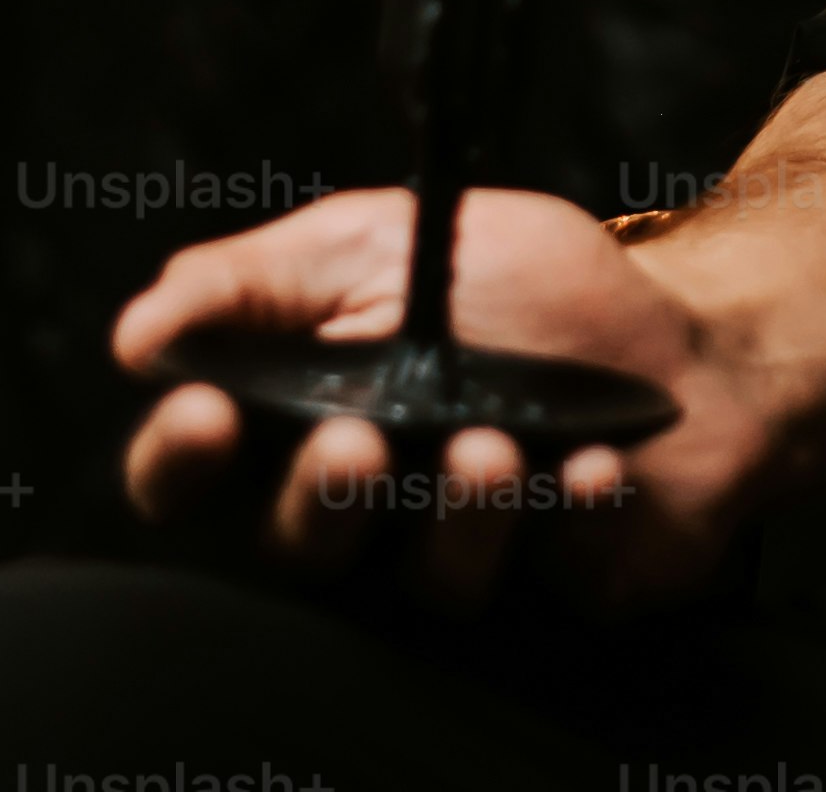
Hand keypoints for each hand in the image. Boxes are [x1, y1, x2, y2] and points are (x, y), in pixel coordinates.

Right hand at [112, 187, 771, 616]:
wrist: (688, 324)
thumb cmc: (525, 282)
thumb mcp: (374, 241)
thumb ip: (250, 281)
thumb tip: (138, 332)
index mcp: (302, 417)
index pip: (193, 475)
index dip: (175, 462)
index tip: (203, 416)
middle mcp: (367, 499)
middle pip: (291, 547)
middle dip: (318, 499)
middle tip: (357, 441)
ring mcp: (457, 550)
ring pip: (416, 580)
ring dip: (452, 510)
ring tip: (492, 440)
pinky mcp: (554, 583)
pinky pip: (538, 574)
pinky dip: (564, 510)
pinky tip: (590, 464)